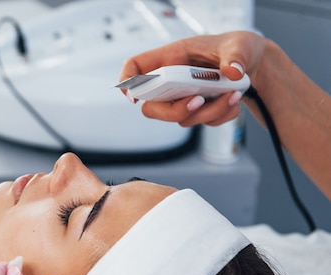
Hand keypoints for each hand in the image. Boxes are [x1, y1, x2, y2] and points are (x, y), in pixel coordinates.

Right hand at [119, 31, 266, 126]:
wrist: (255, 66)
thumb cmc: (238, 49)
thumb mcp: (240, 45)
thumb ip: (235, 56)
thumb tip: (231, 71)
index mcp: (172, 57)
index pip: (136, 68)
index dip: (127, 82)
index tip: (132, 97)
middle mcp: (172, 80)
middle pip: (152, 106)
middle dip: (174, 111)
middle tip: (198, 101)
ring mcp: (183, 98)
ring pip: (181, 118)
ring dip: (208, 111)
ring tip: (232, 94)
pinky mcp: (197, 111)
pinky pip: (203, 122)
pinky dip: (221, 115)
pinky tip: (233, 99)